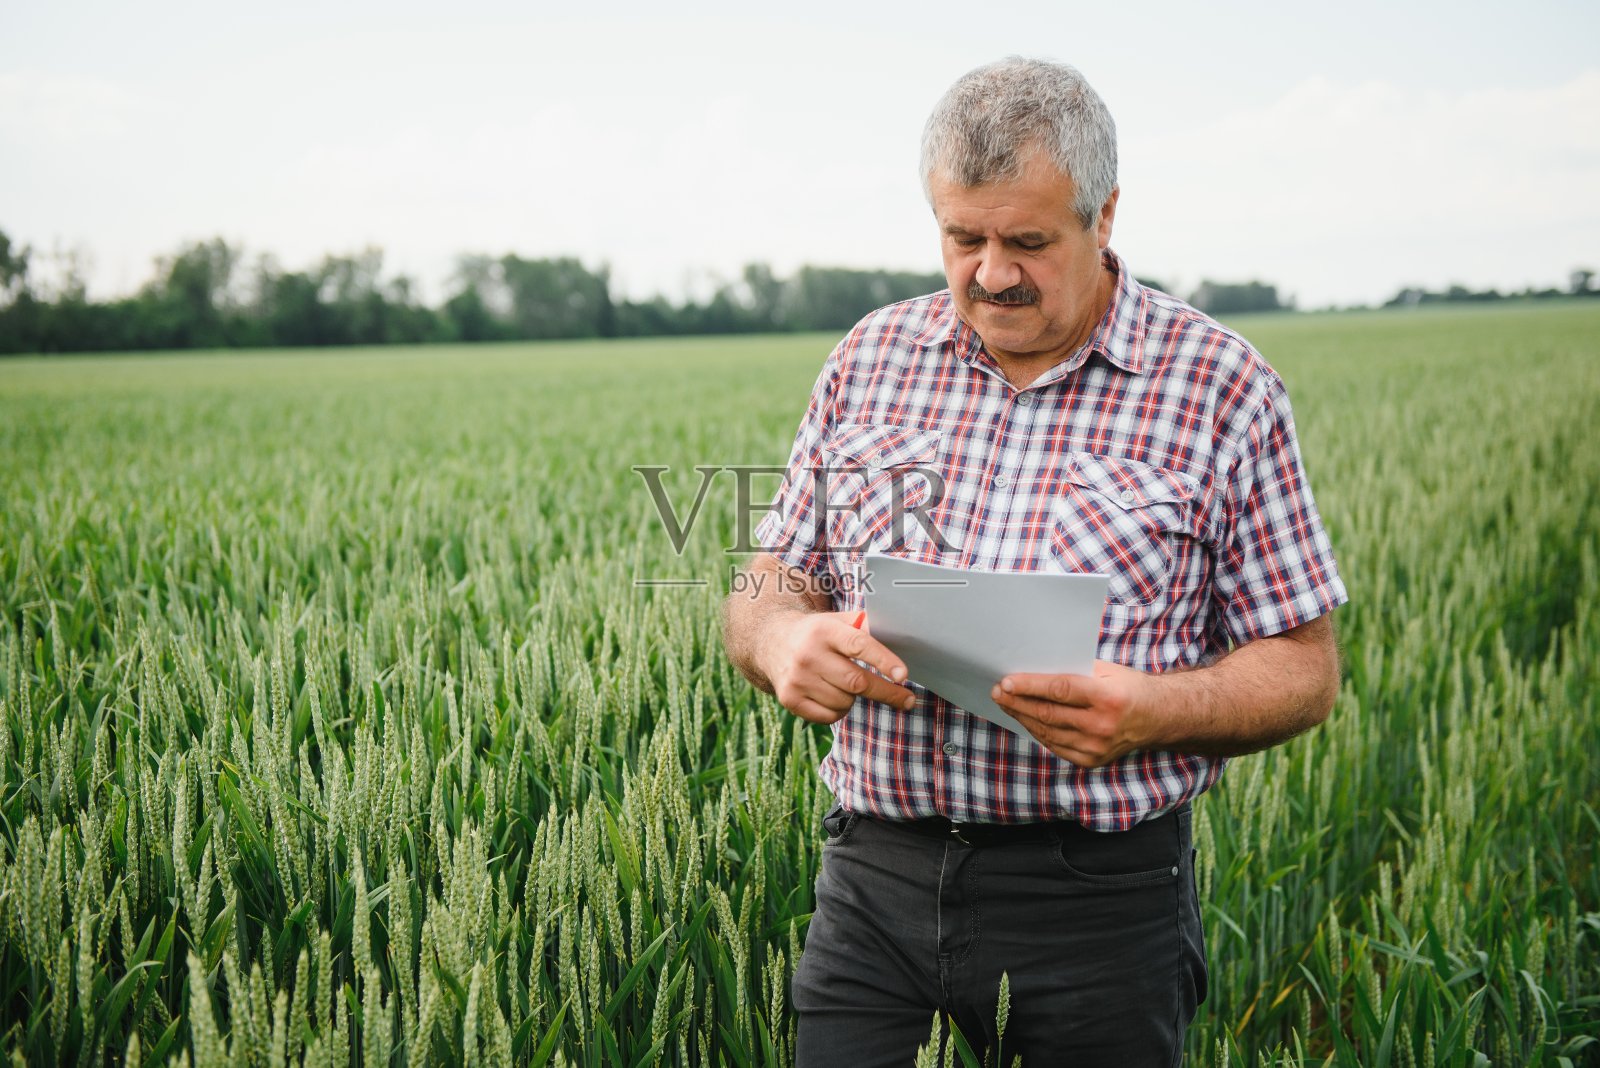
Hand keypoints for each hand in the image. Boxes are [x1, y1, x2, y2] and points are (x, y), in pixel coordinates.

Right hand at [759, 611, 915, 724]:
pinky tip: (832, 695)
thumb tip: (901, 637)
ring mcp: (797, 679)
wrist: (772, 642)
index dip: (884, 661)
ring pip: (844, 701)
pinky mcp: (789, 699)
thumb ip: (866, 627)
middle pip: (856, 681)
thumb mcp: (837, 621)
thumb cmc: (817, 633)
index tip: (903, 675)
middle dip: (886, 692)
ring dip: (855, 698)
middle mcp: (808, 654)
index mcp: (824, 630)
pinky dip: (839, 710)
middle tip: (907, 699)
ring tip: (845, 684)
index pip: (859, 645)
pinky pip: (829, 716)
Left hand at [990, 660, 1156, 767]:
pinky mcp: (1090, 760)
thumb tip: (1035, 666)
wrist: (1157, 718)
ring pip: (1047, 731)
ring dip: (1022, 716)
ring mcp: (1096, 747)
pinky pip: (1054, 745)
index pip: (1060, 691)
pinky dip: (1037, 731)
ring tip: (1006, 703)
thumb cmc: (1128, 687)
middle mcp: (1102, 725)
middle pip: (1048, 713)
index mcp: (1108, 698)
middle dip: (1017, 702)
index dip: (1030, 686)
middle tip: (998, 692)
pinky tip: (1026, 718)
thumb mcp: (1107, 670)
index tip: (1006, 681)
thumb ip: (1074, 670)